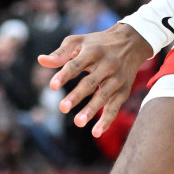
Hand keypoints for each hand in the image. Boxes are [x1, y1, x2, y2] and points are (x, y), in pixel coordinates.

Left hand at [37, 23, 152, 136]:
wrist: (132, 42)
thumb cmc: (97, 44)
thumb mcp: (79, 42)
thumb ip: (60, 53)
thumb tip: (41, 60)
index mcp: (93, 51)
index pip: (77, 64)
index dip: (65, 75)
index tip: (52, 86)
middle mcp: (107, 64)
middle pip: (91, 82)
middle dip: (77, 95)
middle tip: (62, 108)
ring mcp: (117, 78)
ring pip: (104, 95)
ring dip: (92, 109)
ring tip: (78, 123)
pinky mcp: (124, 90)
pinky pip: (115, 107)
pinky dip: (107, 120)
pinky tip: (96, 132)